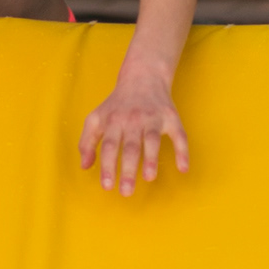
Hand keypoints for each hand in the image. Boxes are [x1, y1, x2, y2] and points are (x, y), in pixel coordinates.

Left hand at [78, 76, 190, 194]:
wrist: (143, 77)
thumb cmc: (116, 104)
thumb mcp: (96, 118)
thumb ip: (86, 142)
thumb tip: (85, 166)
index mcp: (114, 121)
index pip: (109, 146)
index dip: (108, 166)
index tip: (107, 185)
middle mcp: (133, 120)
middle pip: (130, 147)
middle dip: (128, 169)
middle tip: (126, 192)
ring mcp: (154, 118)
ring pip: (152, 140)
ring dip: (151, 159)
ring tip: (149, 178)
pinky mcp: (171, 118)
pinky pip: (179, 135)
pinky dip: (183, 151)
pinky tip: (183, 168)